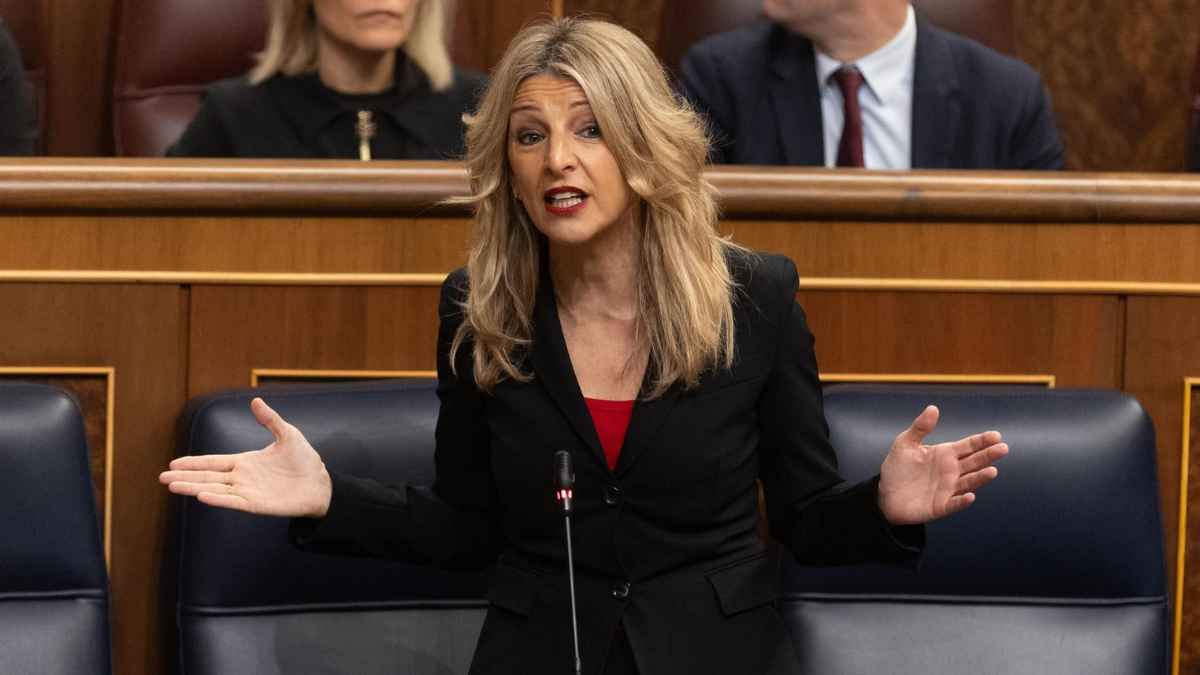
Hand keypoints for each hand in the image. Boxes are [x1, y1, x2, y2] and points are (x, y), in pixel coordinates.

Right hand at [159, 397, 331, 517]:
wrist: (320, 483)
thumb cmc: (304, 460)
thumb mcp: (287, 434)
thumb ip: (270, 420)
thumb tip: (255, 400)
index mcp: (245, 462)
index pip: (213, 462)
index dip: (193, 463)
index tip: (173, 464)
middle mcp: (242, 478)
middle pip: (207, 477)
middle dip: (185, 477)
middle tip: (162, 478)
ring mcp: (248, 492)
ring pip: (214, 489)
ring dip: (194, 488)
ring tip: (173, 486)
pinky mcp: (257, 505)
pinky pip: (233, 502)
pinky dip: (218, 499)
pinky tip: (202, 496)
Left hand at [878, 405, 1007, 525]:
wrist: (885, 494)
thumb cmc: (897, 468)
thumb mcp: (905, 444)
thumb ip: (920, 427)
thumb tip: (933, 408)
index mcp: (945, 454)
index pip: (968, 446)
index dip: (982, 441)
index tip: (996, 435)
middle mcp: (951, 471)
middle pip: (974, 462)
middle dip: (988, 456)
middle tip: (1003, 448)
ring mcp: (948, 489)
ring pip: (968, 482)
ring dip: (980, 478)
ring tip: (992, 471)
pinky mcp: (940, 506)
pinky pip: (953, 504)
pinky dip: (962, 501)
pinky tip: (969, 496)